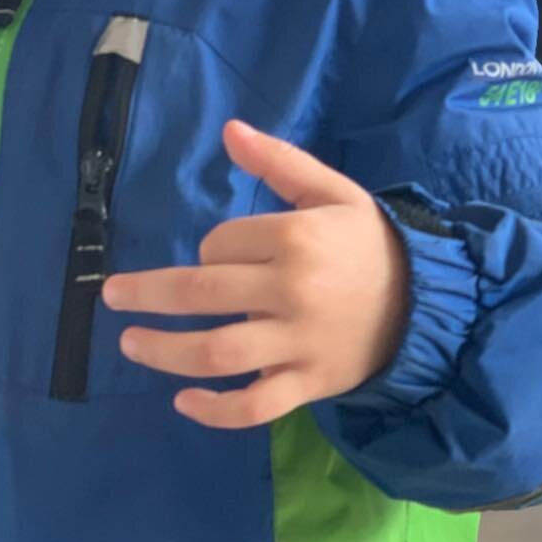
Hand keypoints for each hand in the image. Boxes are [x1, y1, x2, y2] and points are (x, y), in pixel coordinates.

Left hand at [101, 120, 409, 429]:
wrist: (429, 303)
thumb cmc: (368, 243)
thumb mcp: (331, 190)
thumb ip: (278, 161)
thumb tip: (229, 130)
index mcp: (294, 239)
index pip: (220, 244)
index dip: (210, 248)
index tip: (220, 255)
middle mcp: (290, 291)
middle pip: (201, 294)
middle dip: (147, 295)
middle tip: (112, 296)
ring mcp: (297, 343)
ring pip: (217, 353)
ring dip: (164, 351)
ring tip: (130, 343)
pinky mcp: (307, 384)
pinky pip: (255, 406)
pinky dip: (215, 411)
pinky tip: (181, 402)